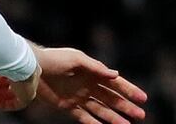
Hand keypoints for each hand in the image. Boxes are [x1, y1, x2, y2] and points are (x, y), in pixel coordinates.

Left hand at [0, 47, 147, 123]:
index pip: (114, 83)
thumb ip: (96, 67)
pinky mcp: (68, 105)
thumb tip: (115, 75)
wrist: (32, 67)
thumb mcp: (76, 59)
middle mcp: (88, 85)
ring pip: (100, 109)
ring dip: (113, 117)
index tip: (143, 98)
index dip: (129, 90)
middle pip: (111, 98)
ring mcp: (78, 96)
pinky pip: (84, 117)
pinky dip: (95, 123)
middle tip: (141, 115)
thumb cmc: (54, 59)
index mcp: (92, 72)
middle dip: (126, 106)